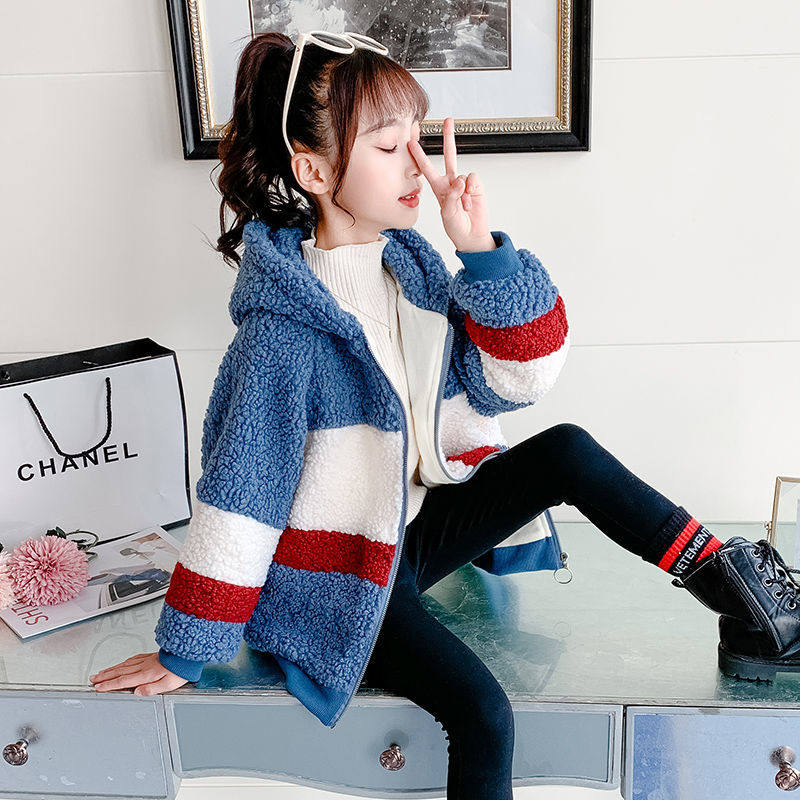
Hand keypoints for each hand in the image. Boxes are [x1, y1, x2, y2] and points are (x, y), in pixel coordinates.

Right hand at [90, 651, 188, 695]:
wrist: (187, 654)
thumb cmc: (180, 670)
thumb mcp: (168, 685)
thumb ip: (152, 689)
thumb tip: (137, 692)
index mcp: (146, 674)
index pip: (123, 681)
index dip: (109, 685)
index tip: (98, 687)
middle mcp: (144, 666)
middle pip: (120, 672)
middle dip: (105, 676)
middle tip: (93, 679)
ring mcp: (146, 660)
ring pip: (124, 665)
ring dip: (111, 669)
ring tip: (101, 672)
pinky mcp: (151, 656)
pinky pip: (132, 659)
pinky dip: (123, 662)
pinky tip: (121, 663)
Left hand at [407, 116, 492, 252]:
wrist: (472, 236)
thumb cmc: (456, 228)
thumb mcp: (447, 215)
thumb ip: (451, 197)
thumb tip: (460, 180)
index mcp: (438, 188)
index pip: (426, 168)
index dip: (419, 155)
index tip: (410, 142)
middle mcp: (451, 182)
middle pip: (449, 155)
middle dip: (449, 137)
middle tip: (448, 120)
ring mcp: (464, 183)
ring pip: (462, 173)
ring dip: (462, 191)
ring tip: (463, 206)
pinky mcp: (476, 186)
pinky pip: (473, 179)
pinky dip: (471, 190)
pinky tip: (470, 201)